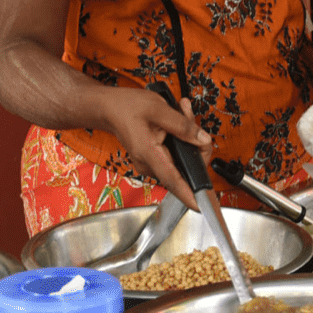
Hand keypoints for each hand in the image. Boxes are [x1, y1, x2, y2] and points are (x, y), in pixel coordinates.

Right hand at [101, 89, 211, 210]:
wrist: (109, 109)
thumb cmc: (127, 107)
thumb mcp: (158, 108)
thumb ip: (183, 125)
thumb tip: (203, 139)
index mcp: (148, 153)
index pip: (173, 180)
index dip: (189, 194)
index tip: (201, 206)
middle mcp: (148, 164)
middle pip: (184, 166)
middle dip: (196, 143)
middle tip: (190, 117)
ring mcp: (150, 164)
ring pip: (181, 159)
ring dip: (188, 137)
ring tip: (181, 112)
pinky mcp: (153, 160)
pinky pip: (174, 155)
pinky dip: (180, 139)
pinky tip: (177, 120)